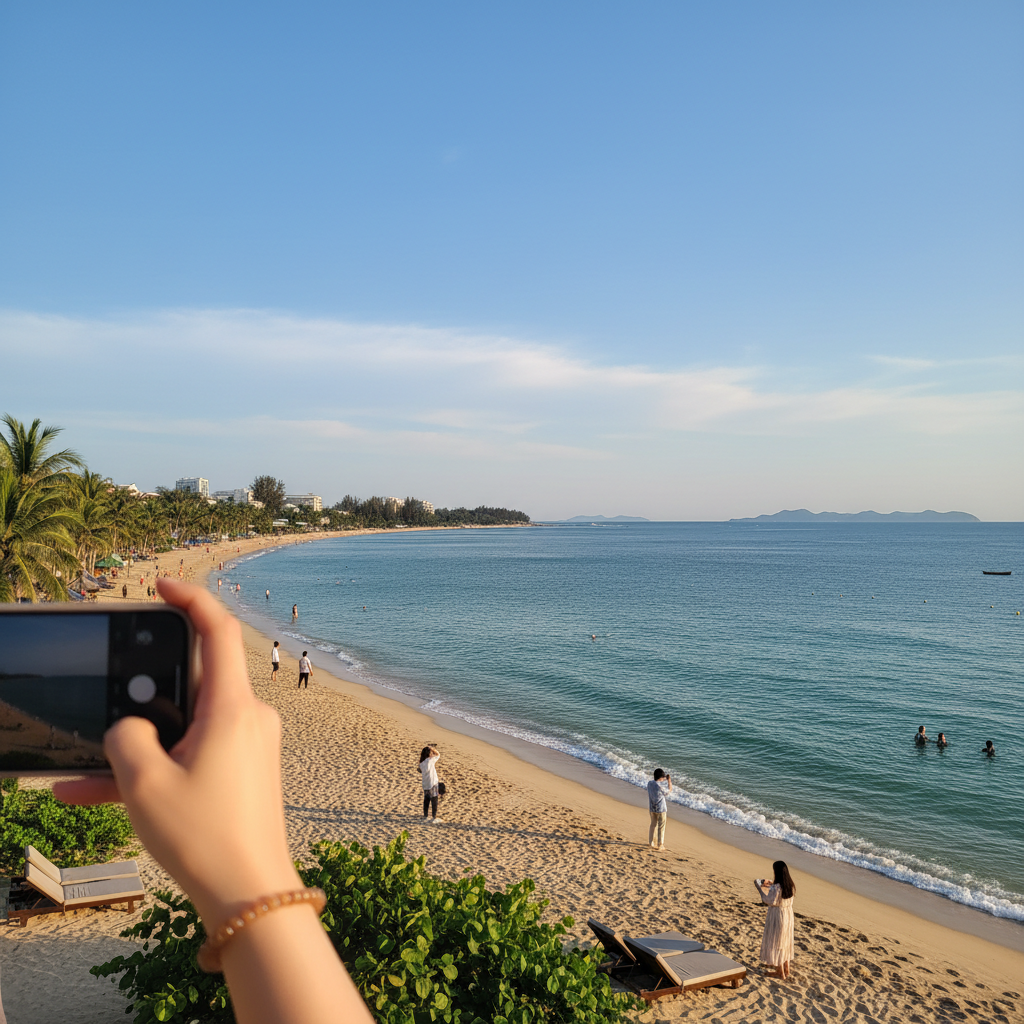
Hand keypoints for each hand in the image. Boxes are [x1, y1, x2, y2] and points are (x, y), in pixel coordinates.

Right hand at [56, 579, 301, 924]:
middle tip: (114, 696)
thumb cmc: (205, 837)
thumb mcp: (143, 783)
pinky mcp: (244, 769)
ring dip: (141, 742)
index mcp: (232, 707)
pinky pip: (194, 753)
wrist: (250, 893)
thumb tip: (130, 727)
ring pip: (186, 725)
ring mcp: (249, 743)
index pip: (217, 630)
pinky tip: (100, 794)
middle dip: (147, 689)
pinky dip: (158, 766)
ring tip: (86, 771)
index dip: (190, 598)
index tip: (161, 586)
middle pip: (194, 679)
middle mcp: (248, 717)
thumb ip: (125, 738)